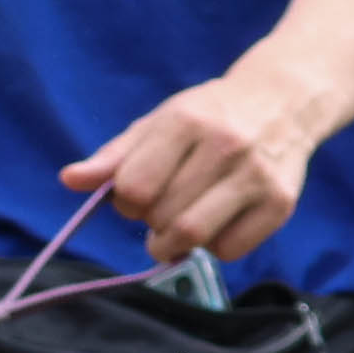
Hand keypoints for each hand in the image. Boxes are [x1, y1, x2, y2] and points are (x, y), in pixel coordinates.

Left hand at [69, 62, 327, 265]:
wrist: (283, 102)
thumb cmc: (209, 116)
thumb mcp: (159, 123)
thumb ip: (113, 156)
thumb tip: (69, 180)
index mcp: (186, 121)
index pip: (134, 187)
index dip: (125, 201)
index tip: (136, 196)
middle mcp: (225, 145)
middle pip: (163, 216)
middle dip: (151, 223)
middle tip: (160, 212)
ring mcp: (256, 175)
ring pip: (195, 236)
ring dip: (175, 243)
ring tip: (177, 228)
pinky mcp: (280, 203)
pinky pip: (230, 250)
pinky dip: (213, 247)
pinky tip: (215, 224)